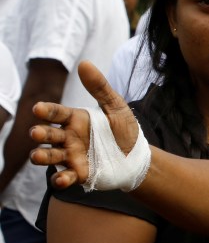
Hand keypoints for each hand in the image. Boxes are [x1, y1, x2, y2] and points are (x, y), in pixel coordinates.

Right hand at [29, 61, 140, 188]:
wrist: (136, 157)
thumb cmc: (124, 130)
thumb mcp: (116, 107)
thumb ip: (100, 88)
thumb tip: (84, 63)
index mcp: (74, 120)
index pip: (55, 113)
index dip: (46, 111)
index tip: (38, 109)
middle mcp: (68, 137)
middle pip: (47, 135)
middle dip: (40, 134)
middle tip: (37, 133)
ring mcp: (71, 156)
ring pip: (49, 156)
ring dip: (41, 156)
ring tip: (37, 156)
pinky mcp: (78, 173)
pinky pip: (65, 177)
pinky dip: (61, 179)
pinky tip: (63, 179)